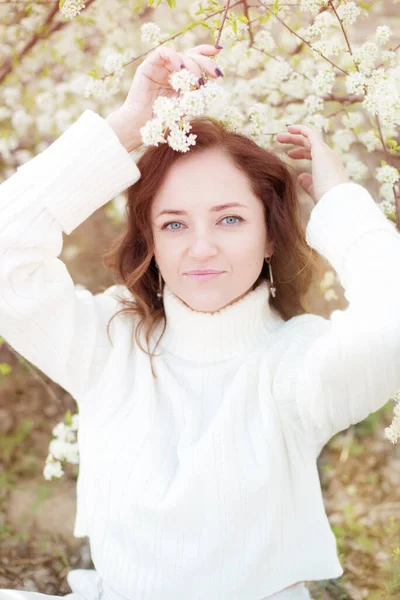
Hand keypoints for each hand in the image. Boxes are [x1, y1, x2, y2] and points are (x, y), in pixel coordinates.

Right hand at [106, 44, 222, 151]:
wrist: (142, 126)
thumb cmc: (163, 120)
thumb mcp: (186, 106)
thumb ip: (196, 93)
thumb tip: (209, 82)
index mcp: (180, 77)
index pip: (195, 59)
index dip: (207, 53)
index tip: (219, 51)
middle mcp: (171, 70)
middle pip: (191, 56)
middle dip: (206, 63)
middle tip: (216, 74)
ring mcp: (160, 67)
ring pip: (180, 56)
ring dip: (192, 67)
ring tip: (196, 83)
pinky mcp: (148, 66)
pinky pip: (164, 53)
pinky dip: (175, 58)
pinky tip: (180, 70)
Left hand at [275, 125, 348, 203]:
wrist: (335, 198)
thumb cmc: (326, 199)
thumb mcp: (315, 190)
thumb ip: (308, 183)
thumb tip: (301, 177)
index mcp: (329, 167)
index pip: (314, 154)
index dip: (301, 153)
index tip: (288, 154)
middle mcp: (329, 157)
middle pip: (310, 144)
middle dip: (295, 141)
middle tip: (280, 139)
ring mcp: (326, 152)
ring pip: (309, 138)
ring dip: (294, 136)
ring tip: (279, 136)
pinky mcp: (321, 150)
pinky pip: (311, 134)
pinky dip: (301, 129)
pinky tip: (290, 129)